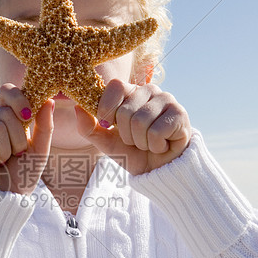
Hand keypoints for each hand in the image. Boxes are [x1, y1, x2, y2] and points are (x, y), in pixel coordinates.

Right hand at [0, 84, 54, 193]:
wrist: (9, 195)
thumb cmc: (24, 171)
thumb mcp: (40, 148)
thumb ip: (45, 125)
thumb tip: (49, 100)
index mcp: (9, 115)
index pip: (8, 91)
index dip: (17, 99)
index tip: (27, 116)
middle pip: (5, 112)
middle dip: (17, 139)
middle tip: (16, 154)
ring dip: (5, 150)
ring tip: (3, 160)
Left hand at [75, 79, 190, 174]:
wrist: (159, 171)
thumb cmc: (133, 152)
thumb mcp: (105, 142)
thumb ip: (89, 127)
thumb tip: (77, 107)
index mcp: (130, 92)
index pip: (115, 87)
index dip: (107, 108)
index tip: (109, 125)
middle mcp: (149, 91)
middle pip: (125, 111)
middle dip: (126, 135)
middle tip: (136, 140)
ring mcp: (167, 100)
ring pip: (141, 122)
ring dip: (141, 142)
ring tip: (149, 143)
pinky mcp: (180, 114)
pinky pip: (156, 131)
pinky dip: (155, 146)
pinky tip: (162, 145)